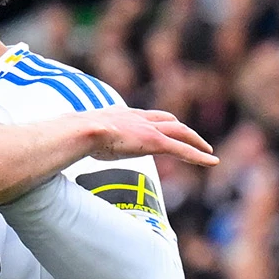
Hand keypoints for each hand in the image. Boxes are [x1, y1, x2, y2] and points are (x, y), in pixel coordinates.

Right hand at [81, 108, 217, 166]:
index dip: (159, 124)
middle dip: (183, 131)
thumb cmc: (75, 137)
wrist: (82, 131)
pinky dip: (199, 156)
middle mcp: (139, 118)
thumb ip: (84, 140)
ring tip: (209, 153)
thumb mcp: (82, 138)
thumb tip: (66, 146)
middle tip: (195, 141)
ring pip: (182, 134)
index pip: (147, 118)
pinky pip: (183, 150)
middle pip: (169, 122)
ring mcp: (149, 130)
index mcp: (123, 116)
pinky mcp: (155, 142)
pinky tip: (212, 162)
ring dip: (197, 143)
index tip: (165, 131)